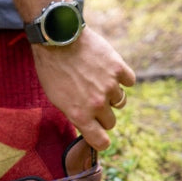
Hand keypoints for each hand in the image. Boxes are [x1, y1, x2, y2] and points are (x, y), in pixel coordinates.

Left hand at [31, 27, 135, 150]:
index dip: (100, 140)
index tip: (99, 135)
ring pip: (120, 101)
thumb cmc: (52, 69)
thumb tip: (89, 124)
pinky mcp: (118, 68)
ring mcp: (110, 86)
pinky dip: (122, 78)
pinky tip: (109, 71)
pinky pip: (129, 82)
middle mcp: (97, 104)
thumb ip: (75, 114)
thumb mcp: (56, 98)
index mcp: (80, 115)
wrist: (58, 38)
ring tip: (97, 80)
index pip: (101, 142)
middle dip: (103, 115)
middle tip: (93, 101)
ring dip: (111, 95)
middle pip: (111, 122)